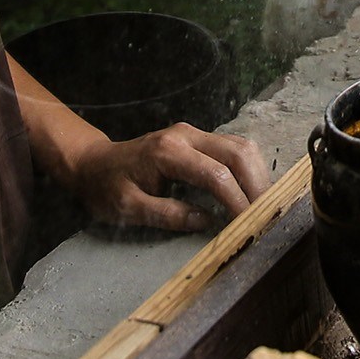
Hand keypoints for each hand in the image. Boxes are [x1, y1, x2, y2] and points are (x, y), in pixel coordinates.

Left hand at [67, 123, 271, 230]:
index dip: (237, 200)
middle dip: (257, 186)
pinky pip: (234, 147)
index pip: (216, 174)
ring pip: (241, 146)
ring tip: (262, 206)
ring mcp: (193, 133)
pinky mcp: (198, 138)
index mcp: (167, 152)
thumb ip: (167, 214)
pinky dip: (248, 169)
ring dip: (257, 175)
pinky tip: (250, 191)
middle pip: (238, 153)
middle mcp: (185, 135)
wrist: (94, 163)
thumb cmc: (106, 187)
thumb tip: (206, 221)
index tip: (249, 225)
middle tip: (265, 216)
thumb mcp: (127, 208)